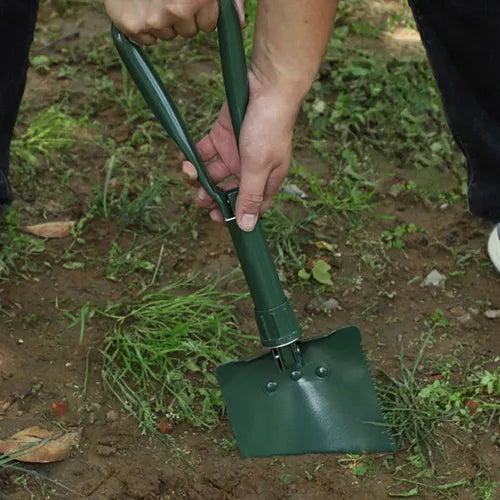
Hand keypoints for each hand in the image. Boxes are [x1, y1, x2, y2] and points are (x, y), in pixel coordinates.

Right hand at [104, 0, 245, 44]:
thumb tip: (240, 22)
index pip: (208, 24)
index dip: (200, 9)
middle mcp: (177, 10)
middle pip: (188, 32)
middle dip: (182, 16)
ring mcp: (154, 20)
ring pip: (167, 35)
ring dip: (162, 20)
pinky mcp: (132, 26)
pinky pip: (146, 40)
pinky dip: (142, 26)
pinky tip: (139, 6)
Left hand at [182, 70, 300, 231]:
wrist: (266, 86)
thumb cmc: (270, 127)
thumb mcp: (259, 167)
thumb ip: (250, 197)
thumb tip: (247, 228)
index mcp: (266, 179)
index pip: (250, 205)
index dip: (234, 214)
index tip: (216, 217)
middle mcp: (250, 168)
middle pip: (229, 191)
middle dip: (213, 196)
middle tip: (200, 198)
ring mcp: (236, 152)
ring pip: (215, 173)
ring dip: (200, 178)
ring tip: (189, 175)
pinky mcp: (222, 136)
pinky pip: (205, 152)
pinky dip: (194, 157)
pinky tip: (186, 159)